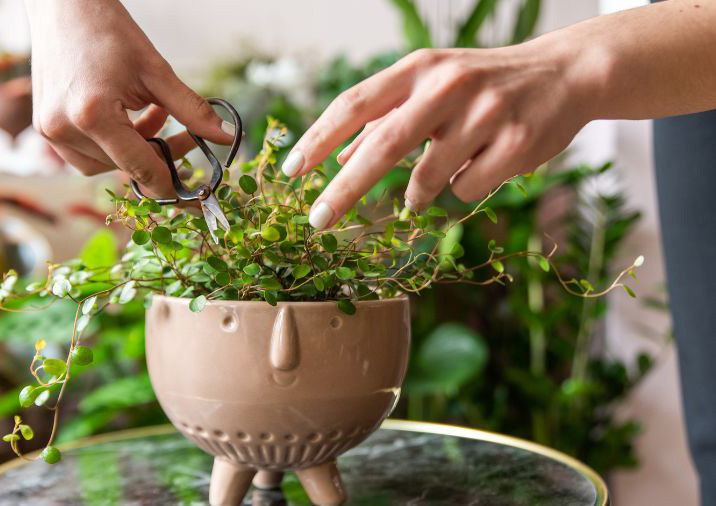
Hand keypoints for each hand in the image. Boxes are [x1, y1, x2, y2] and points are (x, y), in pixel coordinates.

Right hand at [24, 0, 234, 197]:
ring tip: (153, 115)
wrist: (63, 7)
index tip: (190, 189)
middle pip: (123, 166)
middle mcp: (65, 129)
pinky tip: (127, 117)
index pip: (139, 166)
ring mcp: (50, 131)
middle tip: (184, 137)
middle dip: (156, 156)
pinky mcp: (45, 128)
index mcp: (94, 115)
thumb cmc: (108, 30)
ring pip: (103, 165)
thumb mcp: (156, 71)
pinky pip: (84, 155)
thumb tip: (225, 137)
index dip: (168, 182)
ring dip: (133, 150)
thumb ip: (191, 110)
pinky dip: (111, 145)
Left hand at [283, 41, 600, 228]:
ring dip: (417, 193)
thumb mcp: (429, 87)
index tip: (290, 171)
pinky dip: (462, 189)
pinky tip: (482, 165)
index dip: (317, 139)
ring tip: (430, 181)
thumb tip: (333, 160)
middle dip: (344, 190)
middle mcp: (448, 86)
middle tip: (317, 220)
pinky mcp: (517, 144)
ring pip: (427, 180)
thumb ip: (382, 120)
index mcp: (418, 69)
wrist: (566, 72)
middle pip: (383, 146)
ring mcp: (485, 114)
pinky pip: (466, 191)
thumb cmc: (481, 85)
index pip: (354, 104)